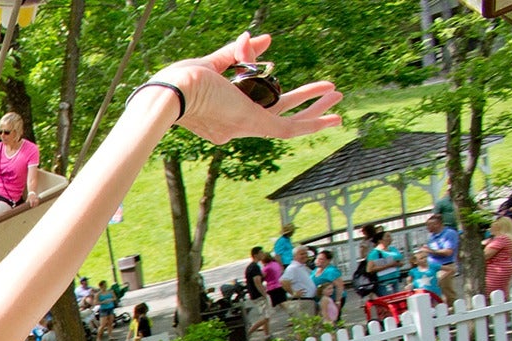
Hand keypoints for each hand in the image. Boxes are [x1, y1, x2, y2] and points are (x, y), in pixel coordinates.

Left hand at [151, 33, 341, 145]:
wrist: (174, 91)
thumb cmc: (183, 80)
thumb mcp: (214, 62)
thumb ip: (240, 53)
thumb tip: (265, 39)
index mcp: (223, 111)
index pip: (254, 100)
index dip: (270, 85)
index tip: (272, 64)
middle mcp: (236, 124)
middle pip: (277, 112)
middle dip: (304, 101)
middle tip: (327, 89)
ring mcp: (246, 126)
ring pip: (289, 122)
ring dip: (315, 108)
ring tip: (338, 94)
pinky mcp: (255, 125)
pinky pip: (290, 129)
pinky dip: (314, 123)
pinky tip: (334, 117)